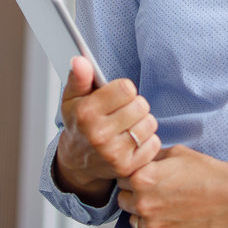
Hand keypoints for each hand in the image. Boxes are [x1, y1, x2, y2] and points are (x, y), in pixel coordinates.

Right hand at [53, 57, 159, 205]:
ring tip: (128, 125)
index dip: (124, 89)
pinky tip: (133, 141)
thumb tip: (80, 60)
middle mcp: (99, 135)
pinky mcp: (127, 167)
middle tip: (123, 111)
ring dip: (143, 122)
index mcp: (86, 114)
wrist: (77, 161)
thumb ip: (79, 77)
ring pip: (150, 124)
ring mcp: (113, 154)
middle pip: (141, 105)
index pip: (126, 89)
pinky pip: (154, 143)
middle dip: (135, 105)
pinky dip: (148, 141)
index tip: (117, 96)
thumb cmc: (79, 124)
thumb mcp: (73, 98)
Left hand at [117, 145, 227, 227]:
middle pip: (124, 201)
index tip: (148, 178)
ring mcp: (154, 226)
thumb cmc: (207, 173)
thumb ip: (152, 158)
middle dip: (136, 196)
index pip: (121, 179)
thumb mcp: (177, 153)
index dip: (134, 177)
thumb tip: (139, 159)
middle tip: (159, 193)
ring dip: (146, 215)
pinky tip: (179, 219)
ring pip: (135, 222)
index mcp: (142, 178)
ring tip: (169, 207)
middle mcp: (143, 204)